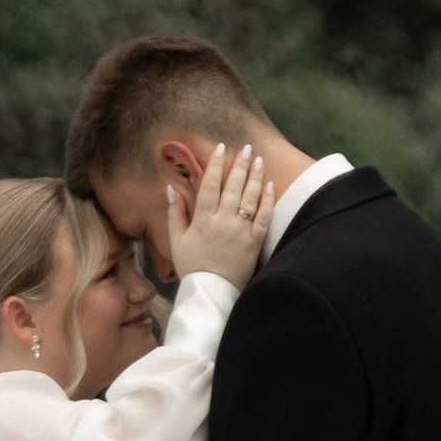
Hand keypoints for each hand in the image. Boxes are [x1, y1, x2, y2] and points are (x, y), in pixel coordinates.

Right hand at [166, 139, 273, 288]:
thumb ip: (175, 213)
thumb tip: (171, 189)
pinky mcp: (255, 242)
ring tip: (259, 160)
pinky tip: (270, 186)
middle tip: (247, 148)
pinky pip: (264, 217)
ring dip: (256, 177)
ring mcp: (241, 232)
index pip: (210, 185)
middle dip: (241, 165)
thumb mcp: (177, 241)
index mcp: (202, 220)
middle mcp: (223, 222)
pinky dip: (268, 200)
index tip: (222, 148)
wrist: (212, 293)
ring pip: (250, 198)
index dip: (216, 164)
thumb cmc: (192, 267)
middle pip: (233, 187)